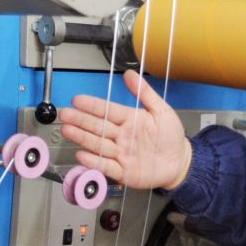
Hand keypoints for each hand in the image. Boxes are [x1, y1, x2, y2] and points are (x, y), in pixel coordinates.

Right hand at [57, 70, 192, 189]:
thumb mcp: (161, 110)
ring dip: (81, 138)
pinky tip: (81, 155)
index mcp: (128, 120)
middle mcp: (121, 137)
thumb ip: (144, 92)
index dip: (92, 105)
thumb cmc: (171, 136)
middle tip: (65, 114)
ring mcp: (120, 154)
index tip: (77, 100)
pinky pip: (106, 166)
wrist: (181, 162)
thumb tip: (130, 74)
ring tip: (67, 130)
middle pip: (97, 127)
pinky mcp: (123, 172)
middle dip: (80, 120)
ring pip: (98, 145)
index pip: (106, 110)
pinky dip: (94, 162)